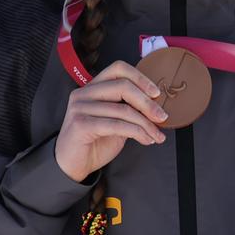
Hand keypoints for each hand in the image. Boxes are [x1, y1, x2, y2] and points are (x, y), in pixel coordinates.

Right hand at [55, 60, 167, 182]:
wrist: (72, 165)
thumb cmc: (95, 142)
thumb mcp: (116, 121)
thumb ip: (129, 109)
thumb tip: (156, 106)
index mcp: (93, 87)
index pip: (118, 69)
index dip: (140, 78)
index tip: (156, 93)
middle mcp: (84, 93)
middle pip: (123, 86)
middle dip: (147, 103)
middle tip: (162, 117)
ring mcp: (80, 107)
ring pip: (123, 109)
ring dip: (146, 124)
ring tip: (156, 135)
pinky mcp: (81, 124)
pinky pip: (117, 125)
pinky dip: (137, 133)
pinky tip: (146, 139)